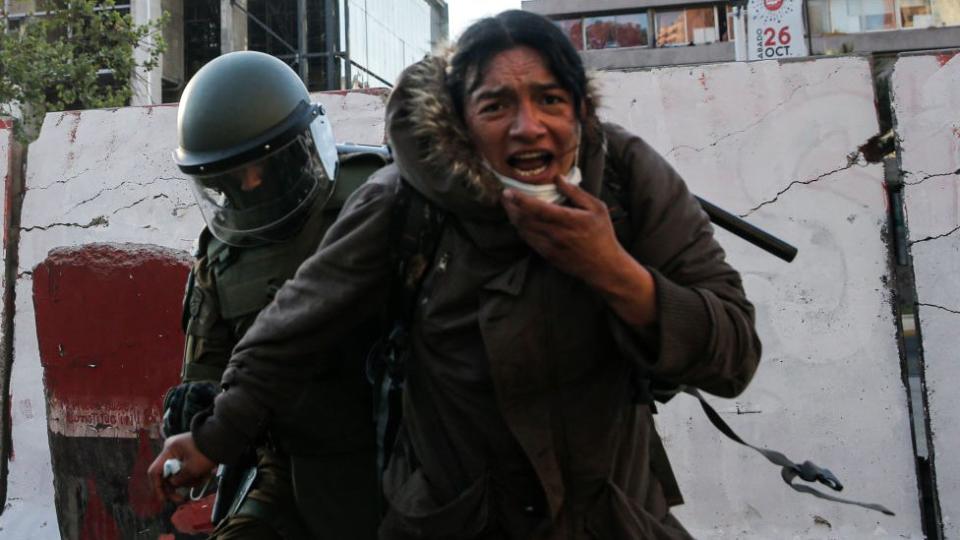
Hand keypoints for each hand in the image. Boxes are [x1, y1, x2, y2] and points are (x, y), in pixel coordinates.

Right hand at [147, 432, 216, 502]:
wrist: (225, 438)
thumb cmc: (208, 452)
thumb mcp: (192, 469)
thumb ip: (179, 479)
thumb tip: (173, 484)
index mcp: (169, 450)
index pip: (155, 471)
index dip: (157, 487)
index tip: (163, 500)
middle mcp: (172, 450)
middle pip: (166, 474)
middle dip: (175, 487)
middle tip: (180, 499)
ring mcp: (181, 452)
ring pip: (178, 473)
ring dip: (189, 480)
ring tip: (203, 479)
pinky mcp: (190, 455)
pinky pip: (187, 469)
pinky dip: (195, 475)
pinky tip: (206, 475)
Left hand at [501, 175, 624, 284]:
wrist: (604, 266)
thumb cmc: (602, 235)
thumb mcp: (597, 208)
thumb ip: (576, 192)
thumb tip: (558, 178)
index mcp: (568, 220)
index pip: (537, 208)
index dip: (519, 199)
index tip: (508, 191)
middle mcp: (555, 234)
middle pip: (524, 219)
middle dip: (510, 207)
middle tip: (504, 196)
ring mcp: (549, 246)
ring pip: (523, 230)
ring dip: (513, 218)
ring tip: (509, 206)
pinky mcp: (547, 255)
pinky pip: (528, 240)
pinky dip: (521, 229)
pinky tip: (519, 221)